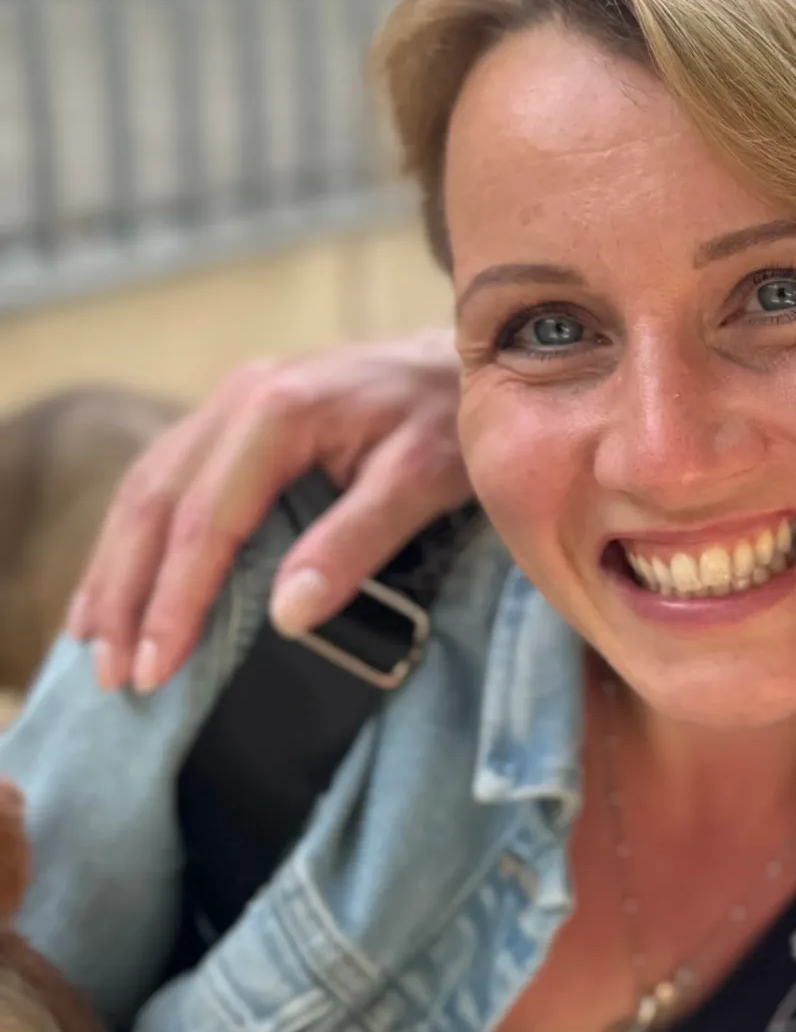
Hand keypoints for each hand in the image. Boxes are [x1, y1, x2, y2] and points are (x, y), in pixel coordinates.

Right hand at [66, 331, 467, 693]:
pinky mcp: (233, 413)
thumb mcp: (425, 479)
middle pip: (156, 505)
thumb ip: (358, 540)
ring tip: (92, 642)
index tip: (155, 668)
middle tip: (112, 675)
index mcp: (279, 412)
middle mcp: (240, 397)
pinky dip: (135, 535)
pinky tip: (117, 581)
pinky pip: (164, 476)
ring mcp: (230, 401)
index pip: (207, 522)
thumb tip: (288, 615)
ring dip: (115, 569)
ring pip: (146, 489)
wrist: (468, 356)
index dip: (175, 601)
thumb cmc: (451, 418)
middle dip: (126, 595)